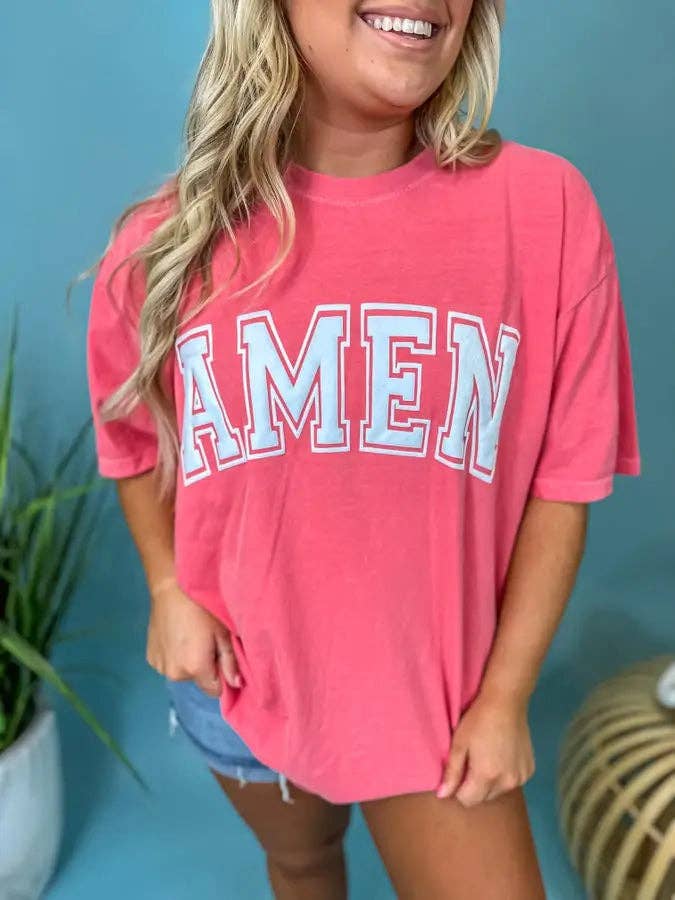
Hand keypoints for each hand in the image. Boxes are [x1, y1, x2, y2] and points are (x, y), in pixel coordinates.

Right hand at [146, 576, 241, 697]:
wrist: (172, 589)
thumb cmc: (203, 608)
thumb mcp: (222, 632)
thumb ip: (230, 661)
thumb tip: (235, 684)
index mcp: (195, 668)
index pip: (214, 690)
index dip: (221, 676)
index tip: (220, 657)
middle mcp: (175, 674)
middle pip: (197, 680)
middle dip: (204, 666)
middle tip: (204, 641)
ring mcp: (160, 667)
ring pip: (182, 672)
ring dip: (187, 661)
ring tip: (188, 637)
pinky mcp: (150, 658)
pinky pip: (169, 664)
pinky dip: (173, 656)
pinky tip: (175, 636)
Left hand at [436, 688, 535, 806]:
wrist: (507, 702)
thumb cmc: (478, 720)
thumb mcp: (459, 743)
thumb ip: (451, 772)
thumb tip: (443, 796)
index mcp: (487, 776)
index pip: (467, 801)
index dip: (458, 788)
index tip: (459, 770)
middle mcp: (507, 782)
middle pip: (483, 798)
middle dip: (475, 786)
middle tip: (473, 761)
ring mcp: (521, 777)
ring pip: (498, 791)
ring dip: (491, 782)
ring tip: (488, 757)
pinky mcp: (530, 770)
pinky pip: (512, 782)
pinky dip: (505, 775)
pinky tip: (502, 756)